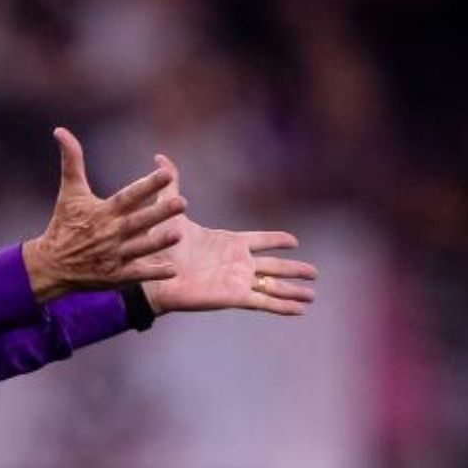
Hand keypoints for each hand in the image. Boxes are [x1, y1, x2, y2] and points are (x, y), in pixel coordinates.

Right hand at [23, 128, 186, 303]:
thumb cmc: (64, 223)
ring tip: (179, 234)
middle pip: (138, 221)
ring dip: (159, 242)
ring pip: (140, 248)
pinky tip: (172, 271)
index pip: (128, 195)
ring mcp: (113, 255)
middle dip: (159, 213)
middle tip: (182, 203)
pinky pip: (136, 274)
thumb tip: (60, 130)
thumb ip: (71, 161)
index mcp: (103, 211)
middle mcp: (110, 232)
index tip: (166, 173)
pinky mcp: (114, 275)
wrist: (51, 263)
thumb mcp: (69, 191)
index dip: (147, 184)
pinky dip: (153, 273)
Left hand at [141, 154, 317, 315]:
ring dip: (293, 291)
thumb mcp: (170, 211)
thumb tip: (160, 156)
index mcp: (228, 242)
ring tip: (312, 297)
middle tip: (314, 273)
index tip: (294, 241)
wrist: (153, 275)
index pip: (259, 240)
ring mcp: (237, 280)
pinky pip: (264, 302)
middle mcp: (237, 262)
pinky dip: (283, 306)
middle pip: (274, 266)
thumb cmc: (160, 245)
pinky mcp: (234, 297)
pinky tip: (300, 311)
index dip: (276, 240)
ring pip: (274, 286)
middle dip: (294, 269)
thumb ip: (171, 184)